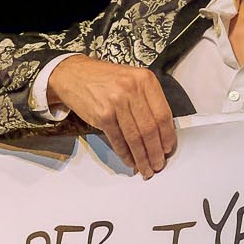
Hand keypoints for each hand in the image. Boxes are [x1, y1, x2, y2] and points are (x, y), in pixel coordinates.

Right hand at [48, 55, 177, 178]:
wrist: (74, 75)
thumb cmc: (104, 79)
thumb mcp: (132, 80)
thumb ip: (147, 100)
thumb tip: (161, 132)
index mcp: (145, 79)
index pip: (163, 114)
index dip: (168, 136)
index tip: (169, 149)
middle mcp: (132, 89)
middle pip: (150, 129)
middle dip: (155, 152)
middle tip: (158, 164)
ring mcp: (116, 102)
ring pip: (135, 137)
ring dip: (141, 157)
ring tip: (145, 168)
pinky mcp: (102, 115)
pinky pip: (118, 140)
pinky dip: (125, 154)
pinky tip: (129, 160)